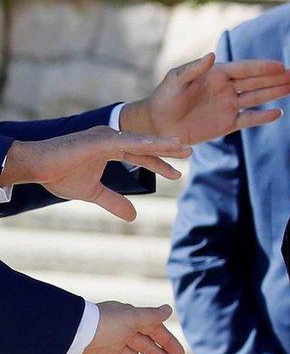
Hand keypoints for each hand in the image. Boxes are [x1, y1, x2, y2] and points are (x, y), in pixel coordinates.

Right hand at [0, 128, 188, 219]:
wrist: (35, 166)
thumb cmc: (59, 175)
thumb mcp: (92, 193)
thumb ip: (114, 202)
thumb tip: (134, 217)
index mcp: (110, 147)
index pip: (141, 155)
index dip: (159, 165)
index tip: (177, 175)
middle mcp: (111, 137)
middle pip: (146, 145)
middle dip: (168, 150)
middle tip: (190, 153)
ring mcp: (106, 136)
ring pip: (141, 141)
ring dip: (162, 144)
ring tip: (182, 148)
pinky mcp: (99, 139)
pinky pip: (127, 142)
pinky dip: (145, 144)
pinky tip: (161, 146)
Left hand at [68, 302, 185, 353]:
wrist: (71, 334)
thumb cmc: (103, 323)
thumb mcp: (131, 318)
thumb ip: (151, 316)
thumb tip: (169, 310)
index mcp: (132, 320)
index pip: (155, 332)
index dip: (168, 343)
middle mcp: (124, 333)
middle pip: (148, 349)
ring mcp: (112, 347)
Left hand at [122, 53, 289, 143]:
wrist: (156, 124)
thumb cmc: (163, 98)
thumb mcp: (175, 80)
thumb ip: (193, 69)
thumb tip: (212, 56)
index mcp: (216, 76)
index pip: (244, 70)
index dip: (263, 68)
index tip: (281, 66)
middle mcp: (226, 89)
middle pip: (256, 82)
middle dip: (276, 78)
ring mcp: (228, 106)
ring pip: (256, 98)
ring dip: (275, 93)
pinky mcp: (226, 124)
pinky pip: (248, 120)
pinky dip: (262, 117)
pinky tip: (277, 113)